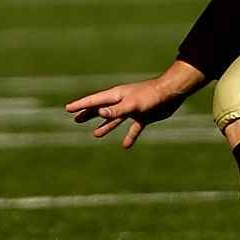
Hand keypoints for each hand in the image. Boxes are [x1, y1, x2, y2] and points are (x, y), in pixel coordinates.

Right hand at [64, 76, 185, 149]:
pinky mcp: (143, 116)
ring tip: (95, 134)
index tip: (68, 108)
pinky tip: (126, 146)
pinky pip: (133, 129)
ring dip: (105, 126)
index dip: (81, 105)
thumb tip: (99, 113)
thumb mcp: (132, 104)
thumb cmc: (151, 96)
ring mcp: (133, 109)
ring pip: (115, 119)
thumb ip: (116, 110)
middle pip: (102, 109)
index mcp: (117, 96)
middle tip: (76, 118)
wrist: (171, 94)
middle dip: (89, 114)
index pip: (94, 101)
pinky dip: (129, 136)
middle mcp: (123, 102)